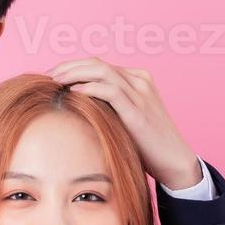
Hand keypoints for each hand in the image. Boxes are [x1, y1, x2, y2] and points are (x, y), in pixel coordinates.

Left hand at [47, 57, 201, 190]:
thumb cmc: (148, 145)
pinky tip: (73, 93)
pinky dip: (89, 88)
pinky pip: (110, 90)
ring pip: (101, 71)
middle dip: (69, 66)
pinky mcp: (138, 110)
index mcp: (137, 79)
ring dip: (74, 73)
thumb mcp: (126, 119)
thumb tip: (77, 107)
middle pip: (97, 63)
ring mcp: (141, 94)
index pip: (99, 64)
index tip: (54, 77)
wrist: (175, 162)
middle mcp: (140, 81)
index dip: (73, 67)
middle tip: (49, 76)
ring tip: (56, 81)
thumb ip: (109, 107)